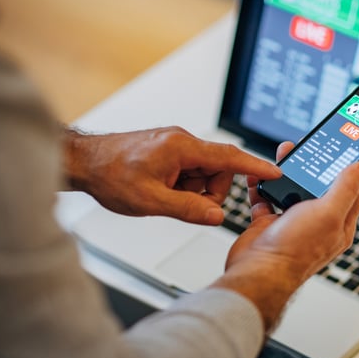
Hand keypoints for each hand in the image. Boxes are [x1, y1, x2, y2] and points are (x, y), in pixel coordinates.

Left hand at [63, 126, 280, 224]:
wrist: (83, 163)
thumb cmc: (110, 175)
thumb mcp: (151, 201)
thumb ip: (188, 209)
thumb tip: (216, 215)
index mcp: (182, 147)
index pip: (229, 156)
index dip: (254, 166)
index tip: (274, 172)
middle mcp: (182, 141)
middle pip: (219, 169)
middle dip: (209, 191)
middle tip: (186, 204)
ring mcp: (175, 146)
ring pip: (204, 173)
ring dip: (193, 190)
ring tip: (165, 197)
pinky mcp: (169, 152)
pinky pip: (190, 171)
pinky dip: (183, 186)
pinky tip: (162, 191)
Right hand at [214, 142, 358, 331]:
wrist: (257, 272)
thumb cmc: (295, 250)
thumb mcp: (329, 213)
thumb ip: (347, 188)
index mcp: (340, 224)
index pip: (354, 190)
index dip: (353, 167)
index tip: (350, 147)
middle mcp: (318, 223)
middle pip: (320, 185)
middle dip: (315, 163)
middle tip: (311, 145)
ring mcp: (294, 223)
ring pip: (293, 188)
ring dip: (288, 171)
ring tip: (284, 153)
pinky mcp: (270, 224)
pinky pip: (267, 198)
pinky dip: (263, 184)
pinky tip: (260, 174)